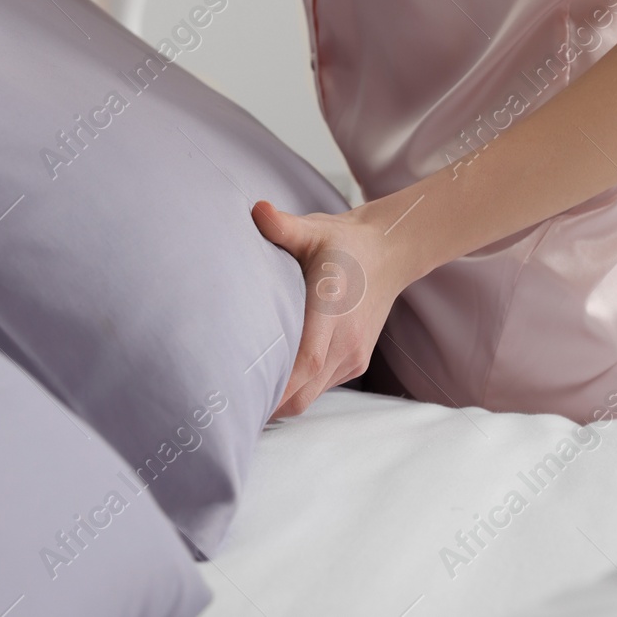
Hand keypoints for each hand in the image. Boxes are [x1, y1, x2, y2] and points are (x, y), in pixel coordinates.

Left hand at [251, 199, 420, 417]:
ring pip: (311, 395)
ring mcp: (353, 355)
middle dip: (268, 405)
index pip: (306, 360)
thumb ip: (283, 225)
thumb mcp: (313, 229)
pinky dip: (298, 390)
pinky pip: (321, 387)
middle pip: (304, 392)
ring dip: (281, 399)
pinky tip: (272, 381)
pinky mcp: (355, 361)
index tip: (244, 396)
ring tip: (242, 397)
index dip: (278, 384)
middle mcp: (346, 341)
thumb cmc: (343, 242)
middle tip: (227, 406)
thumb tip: (257, 210)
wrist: (389, 252)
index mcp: (332, 310)